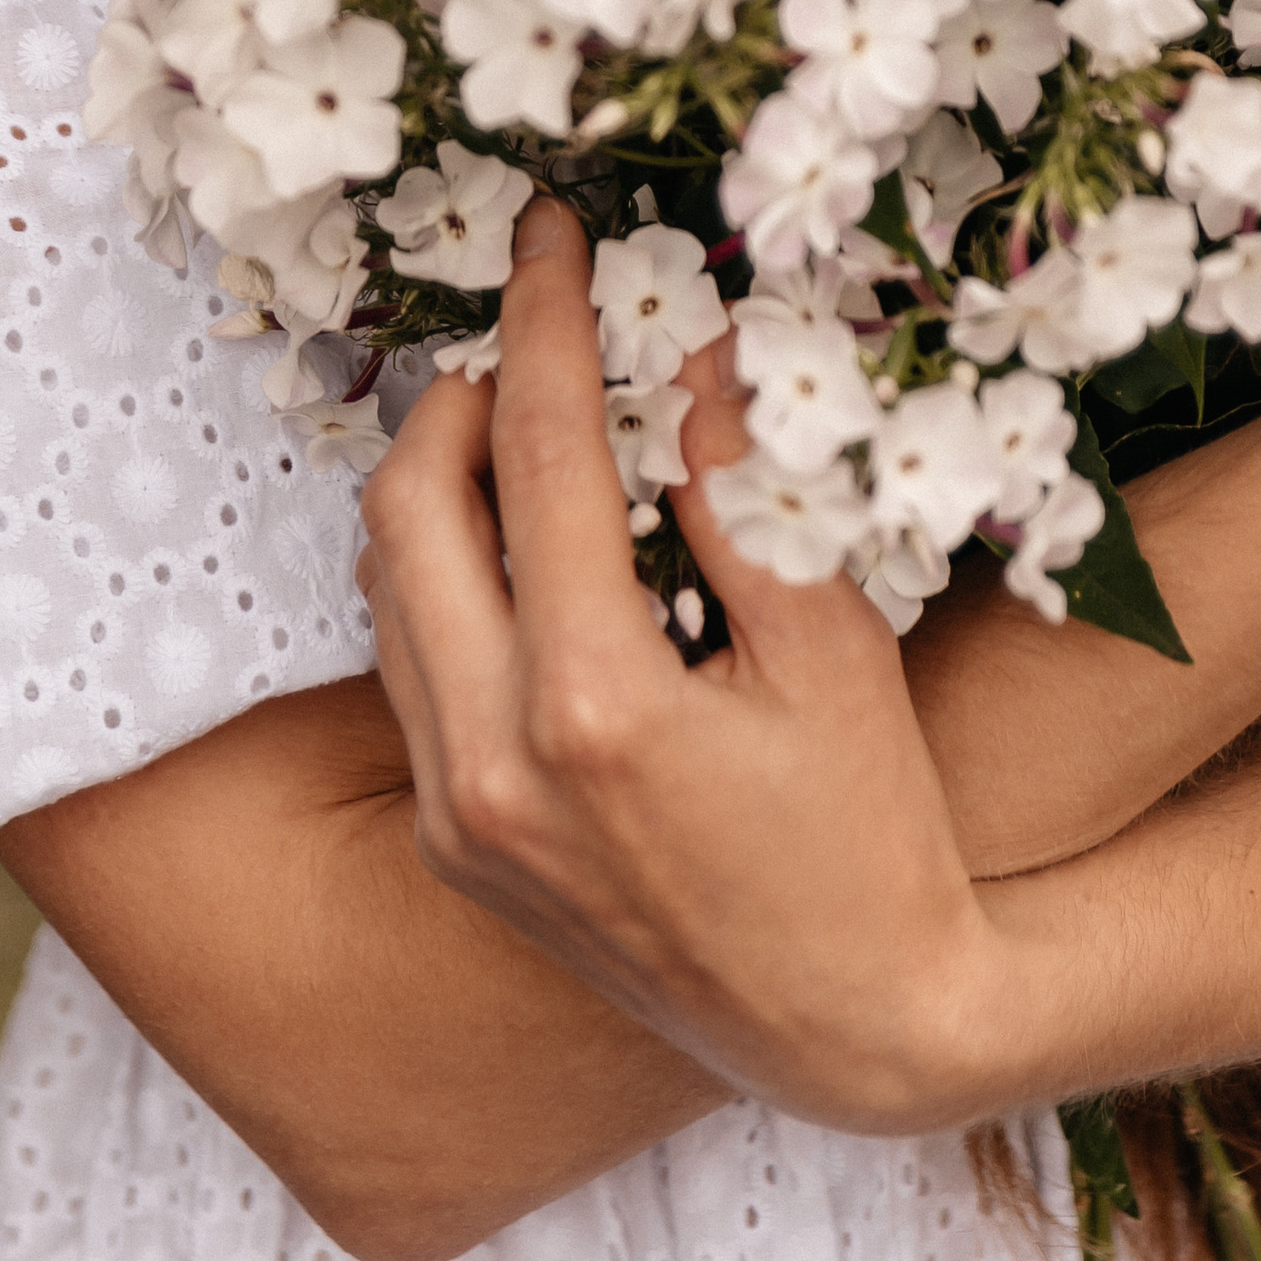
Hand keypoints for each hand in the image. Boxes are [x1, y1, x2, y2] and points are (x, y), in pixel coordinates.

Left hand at [357, 198, 1003, 1133]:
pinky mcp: (450, 845)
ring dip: (439, 481)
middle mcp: (490, 765)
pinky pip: (406, 666)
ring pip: (386, 584)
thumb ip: (746, 489)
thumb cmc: (874, 833)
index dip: (541, 319)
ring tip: (523, 418)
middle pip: (409, 504)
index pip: (535, 453)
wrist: (853, 1030)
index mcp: (591, 707)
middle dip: (456, 387)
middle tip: (528, 325)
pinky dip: (442, 576)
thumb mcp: (835, 647)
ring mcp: (455, 815)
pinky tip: (519, 544)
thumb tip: (690, 338)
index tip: (551, 230)